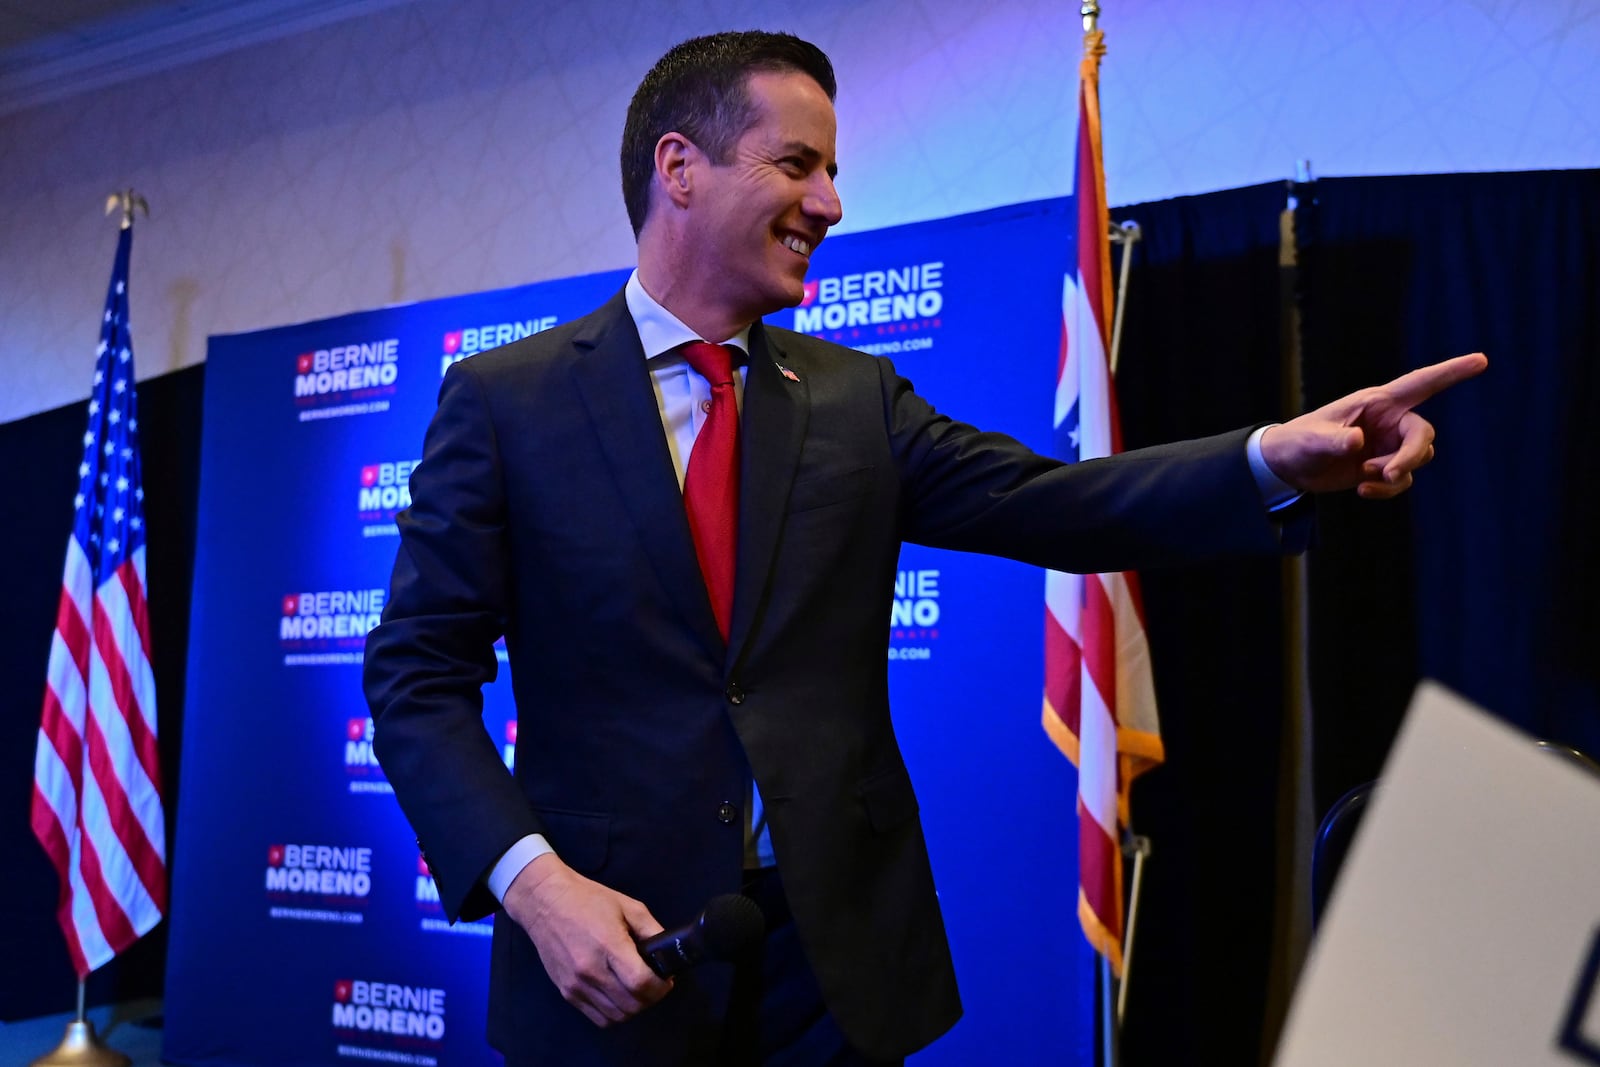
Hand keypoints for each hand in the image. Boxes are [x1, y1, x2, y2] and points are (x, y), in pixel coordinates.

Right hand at [502, 852, 672, 1026]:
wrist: (545, 902)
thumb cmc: (588, 900)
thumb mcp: (628, 906)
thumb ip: (651, 930)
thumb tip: (667, 954)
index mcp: (608, 946)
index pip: (641, 983)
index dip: (660, 987)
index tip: (666, 980)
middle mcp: (590, 971)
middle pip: (631, 1005)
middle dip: (651, 998)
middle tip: (654, 984)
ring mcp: (576, 985)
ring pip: (616, 1017)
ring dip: (633, 1008)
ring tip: (636, 991)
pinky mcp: (566, 993)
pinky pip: (598, 1018)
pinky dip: (614, 1013)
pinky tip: (617, 996)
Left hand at [1260, 353, 1486, 498]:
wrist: (1288, 466)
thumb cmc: (1297, 442)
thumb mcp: (1311, 440)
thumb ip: (1334, 441)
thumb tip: (1358, 443)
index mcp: (1376, 402)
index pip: (1420, 383)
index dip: (1451, 372)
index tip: (1481, 360)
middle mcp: (1389, 421)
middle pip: (1422, 434)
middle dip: (1410, 456)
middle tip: (1389, 473)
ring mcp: (1388, 444)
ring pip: (1417, 458)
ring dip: (1396, 473)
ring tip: (1363, 477)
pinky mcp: (1384, 466)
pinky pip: (1403, 479)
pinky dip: (1388, 487)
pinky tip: (1362, 490)